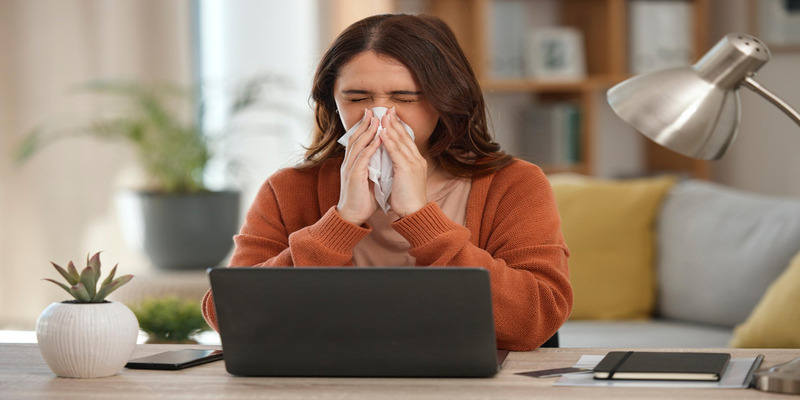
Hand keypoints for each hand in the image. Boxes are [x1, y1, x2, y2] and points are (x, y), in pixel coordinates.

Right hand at [337, 109, 381, 225]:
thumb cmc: (362, 199)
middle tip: (372, 110)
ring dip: (368, 131)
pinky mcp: (354, 176)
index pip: (358, 140)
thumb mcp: (369, 179)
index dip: (365, 128)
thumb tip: (382, 160)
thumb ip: (373, 168)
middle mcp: (349, 162)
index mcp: (353, 163)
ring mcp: (350, 168)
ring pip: (358, 144)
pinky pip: (362, 158)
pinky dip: (370, 146)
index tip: (373, 116)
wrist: (352, 215)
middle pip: (356, 137)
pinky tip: (378, 138)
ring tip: (376, 119)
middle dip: (364, 123)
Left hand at [380, 107, 427, 217]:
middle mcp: (417, 159)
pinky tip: (382, 132)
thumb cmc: (407, 200)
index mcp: (416, 162)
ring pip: (400, 141)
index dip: (399, 128)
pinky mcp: (406, 168)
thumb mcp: (404, 180)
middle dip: (395, 122)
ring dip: (390, 127)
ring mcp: (413, 163)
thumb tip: (390, 163)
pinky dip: (388, 140)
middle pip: (405, 136)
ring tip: (382, 115)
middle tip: (387, 109)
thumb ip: (399, 168)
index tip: (391, 117)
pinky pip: (395, 151)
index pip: (407, 141)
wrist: (415, 212)